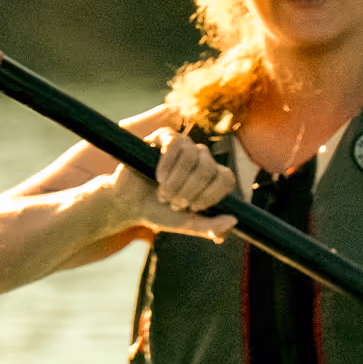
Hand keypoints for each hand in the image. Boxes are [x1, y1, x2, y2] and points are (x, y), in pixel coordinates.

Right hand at [108, 131, 236, 240]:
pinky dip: (167, 165)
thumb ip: (211, 227)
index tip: (193, 208)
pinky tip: (158, 177)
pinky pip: (175, 144)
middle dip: (189, 191)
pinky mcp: (165, 136)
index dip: (212, 195)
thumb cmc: (160, 212)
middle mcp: (201, 157)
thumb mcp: (187, 224)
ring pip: (192, 155)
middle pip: (208, 168)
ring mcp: (184, 145)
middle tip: (174, 202)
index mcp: (212, 176)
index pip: (226, 178)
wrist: (129, 204)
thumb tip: (233, 220)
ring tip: (163, 193)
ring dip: (176, 181)